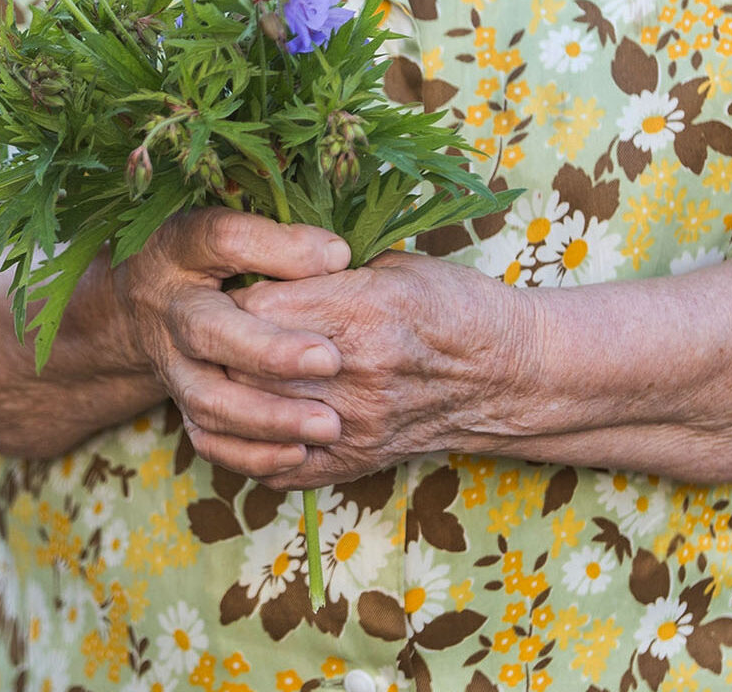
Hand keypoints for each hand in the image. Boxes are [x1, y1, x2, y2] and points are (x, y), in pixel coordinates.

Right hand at [110, 208, 353, 476]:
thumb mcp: (236, 229)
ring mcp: (169, 363)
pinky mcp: (178, 404)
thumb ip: (283, 238)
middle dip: (268, 352)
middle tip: (331, 360)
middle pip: (206, 330)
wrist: (144, 300)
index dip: (278, 250)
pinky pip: (207, 440)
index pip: (221, 240)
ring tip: (328, 424)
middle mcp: (168, 307)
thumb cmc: (210, 256)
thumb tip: (337, 257)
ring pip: (206, 398)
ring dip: (268, 417)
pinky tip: (299, 453)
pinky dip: (251, 453)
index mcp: (183, 248)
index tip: (338, 258)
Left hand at [216, 251, 537, 489]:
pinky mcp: (355, 461)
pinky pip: (275, 466)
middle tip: (220, 331)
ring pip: (252, 417)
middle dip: (220, 346)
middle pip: (244, 365)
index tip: (234, 288)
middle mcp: (357, 372)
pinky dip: (248, 445)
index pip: (257, 309)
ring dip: (229, 394)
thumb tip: (256, 269)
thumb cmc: (453, 307)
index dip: (234, 297)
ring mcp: (355, 425)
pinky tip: (244, 418)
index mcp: (364, 310)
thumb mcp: (392, 265)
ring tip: (225, 370)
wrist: (511, 375)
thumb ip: (323, 272)